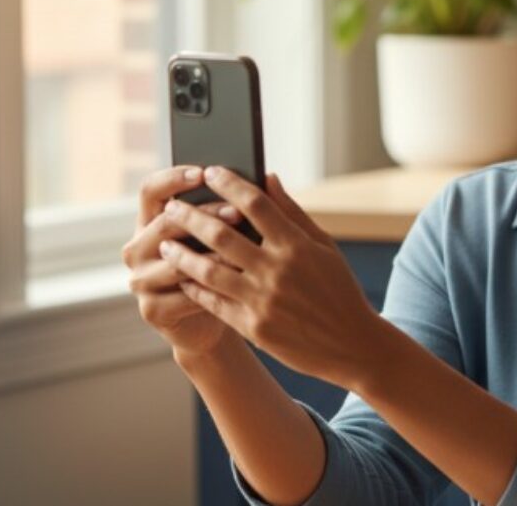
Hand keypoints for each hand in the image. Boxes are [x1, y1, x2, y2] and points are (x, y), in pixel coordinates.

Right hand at [123, 166, 243, 357]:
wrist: (221, 316)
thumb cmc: (228, 267)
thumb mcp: (232, 234)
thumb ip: (242, 207)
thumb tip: (269, 177)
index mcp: (151, 221)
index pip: (150, 190)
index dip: (173, 179)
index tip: (203, 173)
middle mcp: (137, 248)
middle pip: (164, 223)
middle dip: (203, 216)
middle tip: (237, 213)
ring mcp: (140, 280)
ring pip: (175, 262)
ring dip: (211, 255)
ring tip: (242, 251)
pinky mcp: (151, 310)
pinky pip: (183, 295)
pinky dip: (211, 288)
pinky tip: (236, 283)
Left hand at [157, 167, 386, 389]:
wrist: (352, 345)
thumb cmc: (339, 290)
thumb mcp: (324, 247)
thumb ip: (292, 212)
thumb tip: (268, 177)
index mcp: (297, 246)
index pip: (256, 204)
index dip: (230, 184)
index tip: (210, 172)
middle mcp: (277, 270)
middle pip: (222, 234)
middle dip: (191, 217)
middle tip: (172, 207)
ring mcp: (263, 300)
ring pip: (209, 270)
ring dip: (182, 254)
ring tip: (165, 243)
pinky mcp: (254, 327)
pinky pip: (214, 303)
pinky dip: (195, 287)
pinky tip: (183, 277)